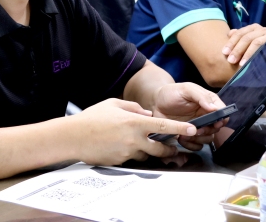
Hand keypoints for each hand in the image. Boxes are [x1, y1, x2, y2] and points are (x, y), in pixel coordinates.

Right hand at [69, 99, 196, 165]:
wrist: (73, 137)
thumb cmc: (92, 118)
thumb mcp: (113, 104)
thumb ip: (134, 107)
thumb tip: (147, 114)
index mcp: (135, 122)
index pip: (163, 127)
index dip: (180, 129)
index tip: (192, 129)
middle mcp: (134, 139)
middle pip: (160, 148)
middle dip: (170, 150)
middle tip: (174, 149)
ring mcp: (127, 152)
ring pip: (146, 155)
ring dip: (148, 151)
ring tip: (142, 145)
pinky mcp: (120, 162)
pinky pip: (132, 159)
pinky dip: (132, 153)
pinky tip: (122, 146)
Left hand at [152, 83, 227, 153]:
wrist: (156, 102)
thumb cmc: (172, 93)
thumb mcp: (186, 89)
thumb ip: (201, 96)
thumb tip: (214, 108)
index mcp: (208, 103)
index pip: (222, 112)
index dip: (221, 119)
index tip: (215, 123)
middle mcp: (205, 116)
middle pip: (216, 128)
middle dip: (208, 130)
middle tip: (197, 129)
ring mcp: (198, 127)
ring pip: (208, 139)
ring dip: (198, 139)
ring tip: (185, 133)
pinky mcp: (189, 135)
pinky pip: (196, 145)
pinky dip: (190, 145)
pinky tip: (181, 138)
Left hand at [222, 24, 265, 65]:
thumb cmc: (263, 45)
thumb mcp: (251, 40)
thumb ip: (240, 37)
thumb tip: (229, 34)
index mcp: (253, 28)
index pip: (239, 33)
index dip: (231, 43)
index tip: (224, 53)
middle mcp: (261, 29)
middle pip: (246, 38)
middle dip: (237, 49)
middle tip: (231, 60)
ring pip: (255, 42)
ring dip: (247, 54)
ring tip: (241, 64)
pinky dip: (258, 54)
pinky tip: (253, 62)